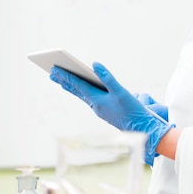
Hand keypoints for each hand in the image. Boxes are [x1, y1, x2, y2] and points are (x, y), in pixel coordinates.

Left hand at [50, 62, 173, 164]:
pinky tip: (81, 89)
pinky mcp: (104, 111)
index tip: (54, 69)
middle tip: (51, 72)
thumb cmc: (132, 111)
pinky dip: (81, 91)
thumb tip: (94, 64)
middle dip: (64, 81)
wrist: (142, 129)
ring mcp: (99, 109)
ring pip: (81, 95)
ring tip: (61, 80)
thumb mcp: (121, 91)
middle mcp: (95, 105)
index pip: (78, 85)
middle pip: (76, 90)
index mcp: (97, 100)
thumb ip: (107, 77)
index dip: (66, 76)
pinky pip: (88, 98)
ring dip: (71, 86)